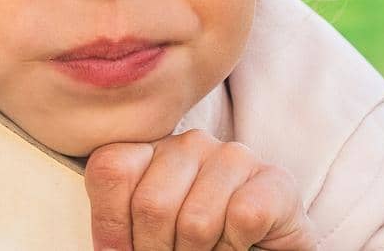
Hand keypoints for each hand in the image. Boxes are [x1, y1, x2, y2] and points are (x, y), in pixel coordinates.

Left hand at [83, 129, 316, 250]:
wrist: (266, 247)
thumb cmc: (202, 241)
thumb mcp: (151, 231)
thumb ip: (123, 230)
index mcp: (152, 150)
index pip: (110, 170)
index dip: (111, 225)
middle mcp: (190, 143)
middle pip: (151, 204)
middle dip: (157, 250)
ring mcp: (233, 156)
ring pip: (196, 221)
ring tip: (209, 250)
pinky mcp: (273, 179)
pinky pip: (242, 219)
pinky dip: (235, 248)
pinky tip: (239, 243)